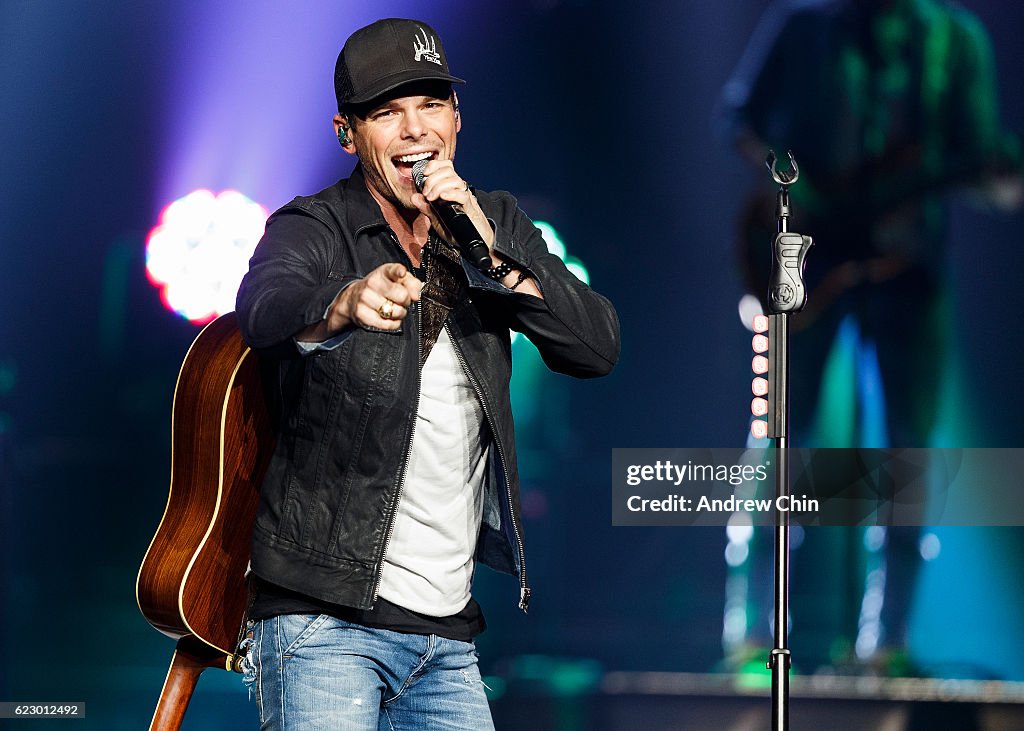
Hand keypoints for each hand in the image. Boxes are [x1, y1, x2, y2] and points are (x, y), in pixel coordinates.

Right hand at [299, 263, 422, 340]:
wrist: (354, 298)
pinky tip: (390, 318)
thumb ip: (412, 284)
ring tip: (394, 309)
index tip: (401, 274)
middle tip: (402, 301)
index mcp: (383, 272)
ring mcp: (365, 298)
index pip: (393, 270)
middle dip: (406, 301)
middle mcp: (372, 282)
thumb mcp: (397, 280)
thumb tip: (416, 296)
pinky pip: (387, 324)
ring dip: (400, 313)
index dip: (399, 272)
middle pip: (402, 296)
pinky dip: (393, 323)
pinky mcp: (362, 314)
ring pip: (396, 311)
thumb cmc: (381, 288)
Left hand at [411, 159, 494, 247]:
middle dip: (433, 179)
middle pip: (448, 171)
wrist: (475, 240)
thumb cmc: (457, 229)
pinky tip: (443, 197)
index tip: (424, 173)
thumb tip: (414, 197)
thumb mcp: (436, 219)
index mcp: (451, 188)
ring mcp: (465, 197)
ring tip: (432, 198)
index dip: (434, 165)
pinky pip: (462, 195)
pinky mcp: (470, 208)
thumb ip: (426, 208)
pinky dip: (451, 194)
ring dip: (439, 187)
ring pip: (455, 181)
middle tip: (426, 193)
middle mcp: (459, 190)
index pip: (445, 167)